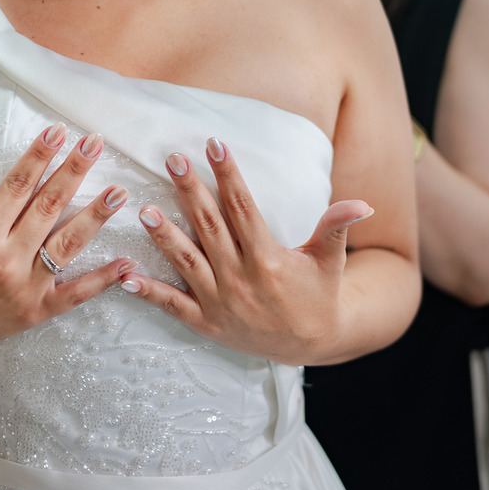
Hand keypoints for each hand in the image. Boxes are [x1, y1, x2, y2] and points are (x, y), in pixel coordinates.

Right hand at [0, 123, 130, 347]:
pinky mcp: (38, 311)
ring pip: (67, 245)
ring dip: (96, 217)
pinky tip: (128, 262)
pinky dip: (103, 280)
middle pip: (48, 208)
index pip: (17, 188)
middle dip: (73, 173)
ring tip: (120, 193)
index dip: (39, 157)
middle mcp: (5, 260)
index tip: (59, 131)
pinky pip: (76, 294)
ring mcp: (25, 288)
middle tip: (96, 143)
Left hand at [120, 137, 372, 364]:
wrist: (310, 345)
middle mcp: (240, 279)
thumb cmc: (319, 294)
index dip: (228, 174)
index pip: (243, 208)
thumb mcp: (331, 260)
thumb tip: (363, 204)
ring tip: (143, 211)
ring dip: (164, 237)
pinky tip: (125, 277)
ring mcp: (220, 302)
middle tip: (172, 159)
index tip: (214, 144)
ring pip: (187, 262)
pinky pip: (173, 305)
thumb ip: (337, 227)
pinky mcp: (206, 322)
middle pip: (210, 227)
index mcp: (268, 259)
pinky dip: (149, 292)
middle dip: (190, 191)